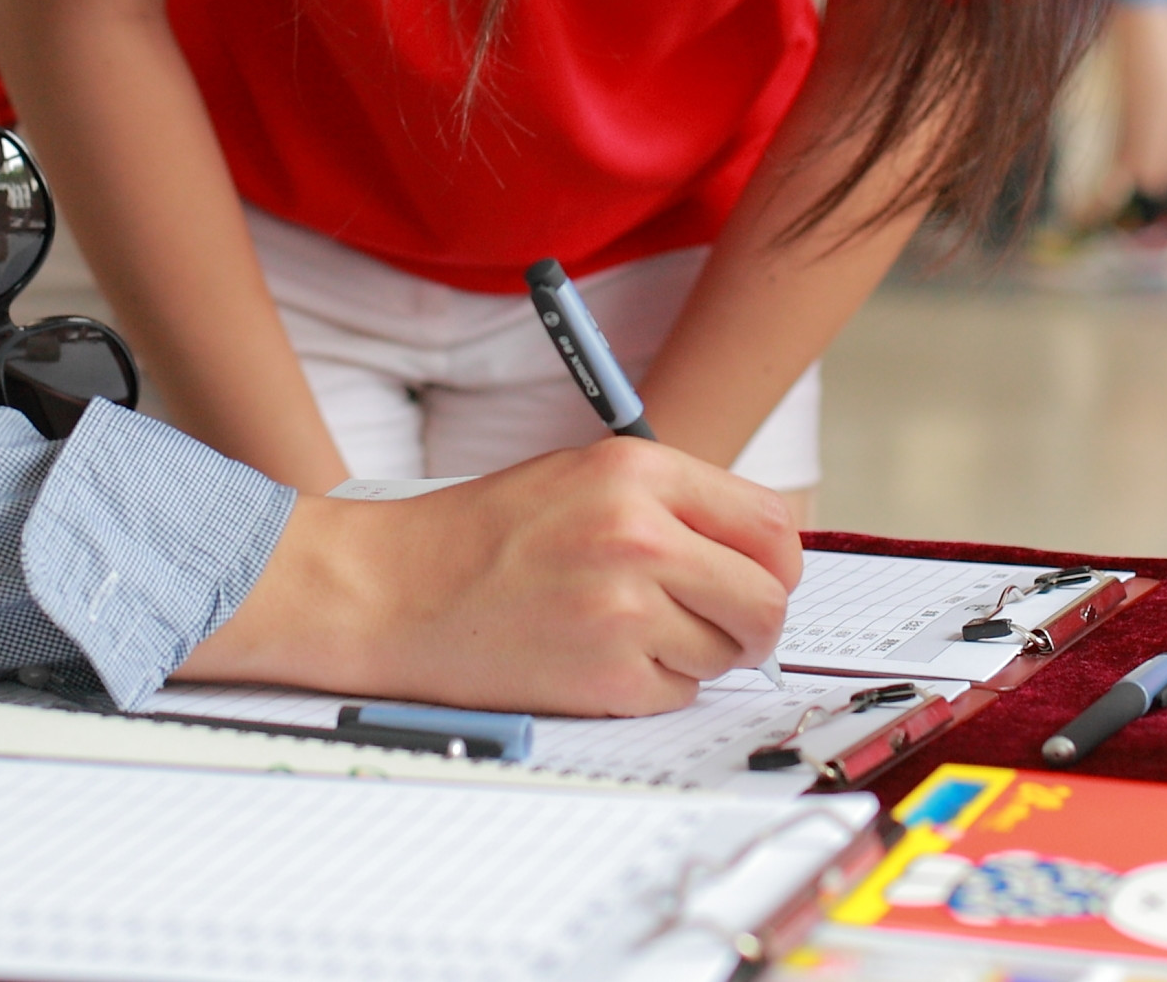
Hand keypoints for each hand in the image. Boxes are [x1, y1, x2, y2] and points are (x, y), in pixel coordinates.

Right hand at [174, 438, 799, 714]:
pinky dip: (654, 686)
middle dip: (753, 620)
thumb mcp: (581, 476)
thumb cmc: (477, 535)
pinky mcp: (608, 678)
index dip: (775, 561)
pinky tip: (600, 657)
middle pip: (767, 599)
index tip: (762, 576)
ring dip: (697, 653)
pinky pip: (680, 694)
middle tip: (721, 624)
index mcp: (637, 471)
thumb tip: (761, 551)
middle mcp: (640, 536)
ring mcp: (626, 611)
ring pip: (727, 652)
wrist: (391, 591)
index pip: (770, 524)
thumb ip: (671, 501)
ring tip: (631, 630)